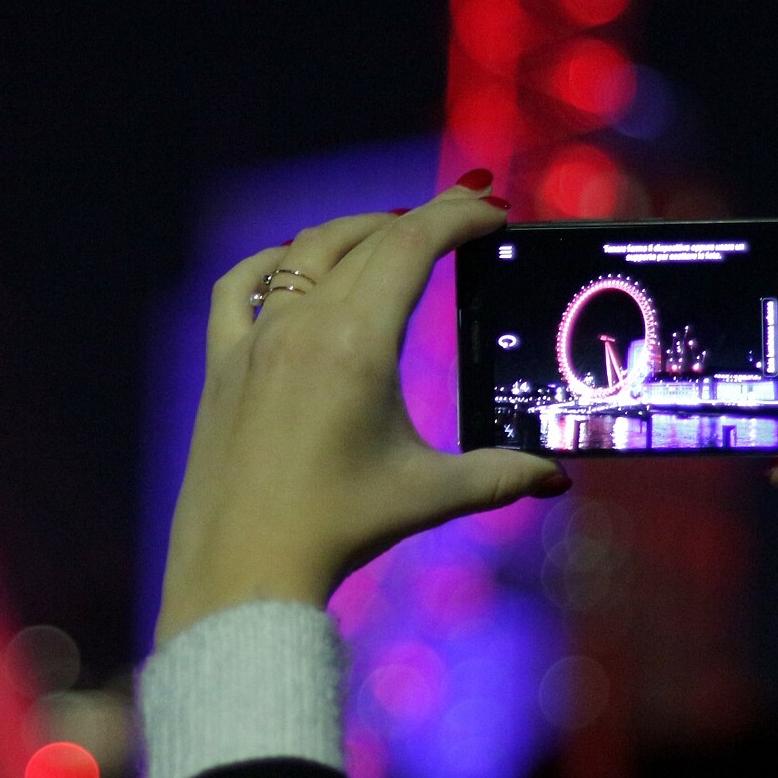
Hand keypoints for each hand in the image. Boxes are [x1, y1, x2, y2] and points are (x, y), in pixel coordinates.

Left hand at [156, 177, 569, 642]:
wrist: (244, 567)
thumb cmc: (338, 529)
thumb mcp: (428, 495)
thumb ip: (499, 475)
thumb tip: (556, 476)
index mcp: (356, 342)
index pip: (412, 246)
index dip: (457, 217)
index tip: (492, 210)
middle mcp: (301, 325)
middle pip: (365, 241)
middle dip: (421, 219)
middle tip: (463, 216)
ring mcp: (254, 340)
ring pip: (304, 254)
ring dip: (354, 232)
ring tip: (391, 231)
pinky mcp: (220, 364)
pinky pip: (238, 290)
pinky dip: (269, 263)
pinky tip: (287, 262)